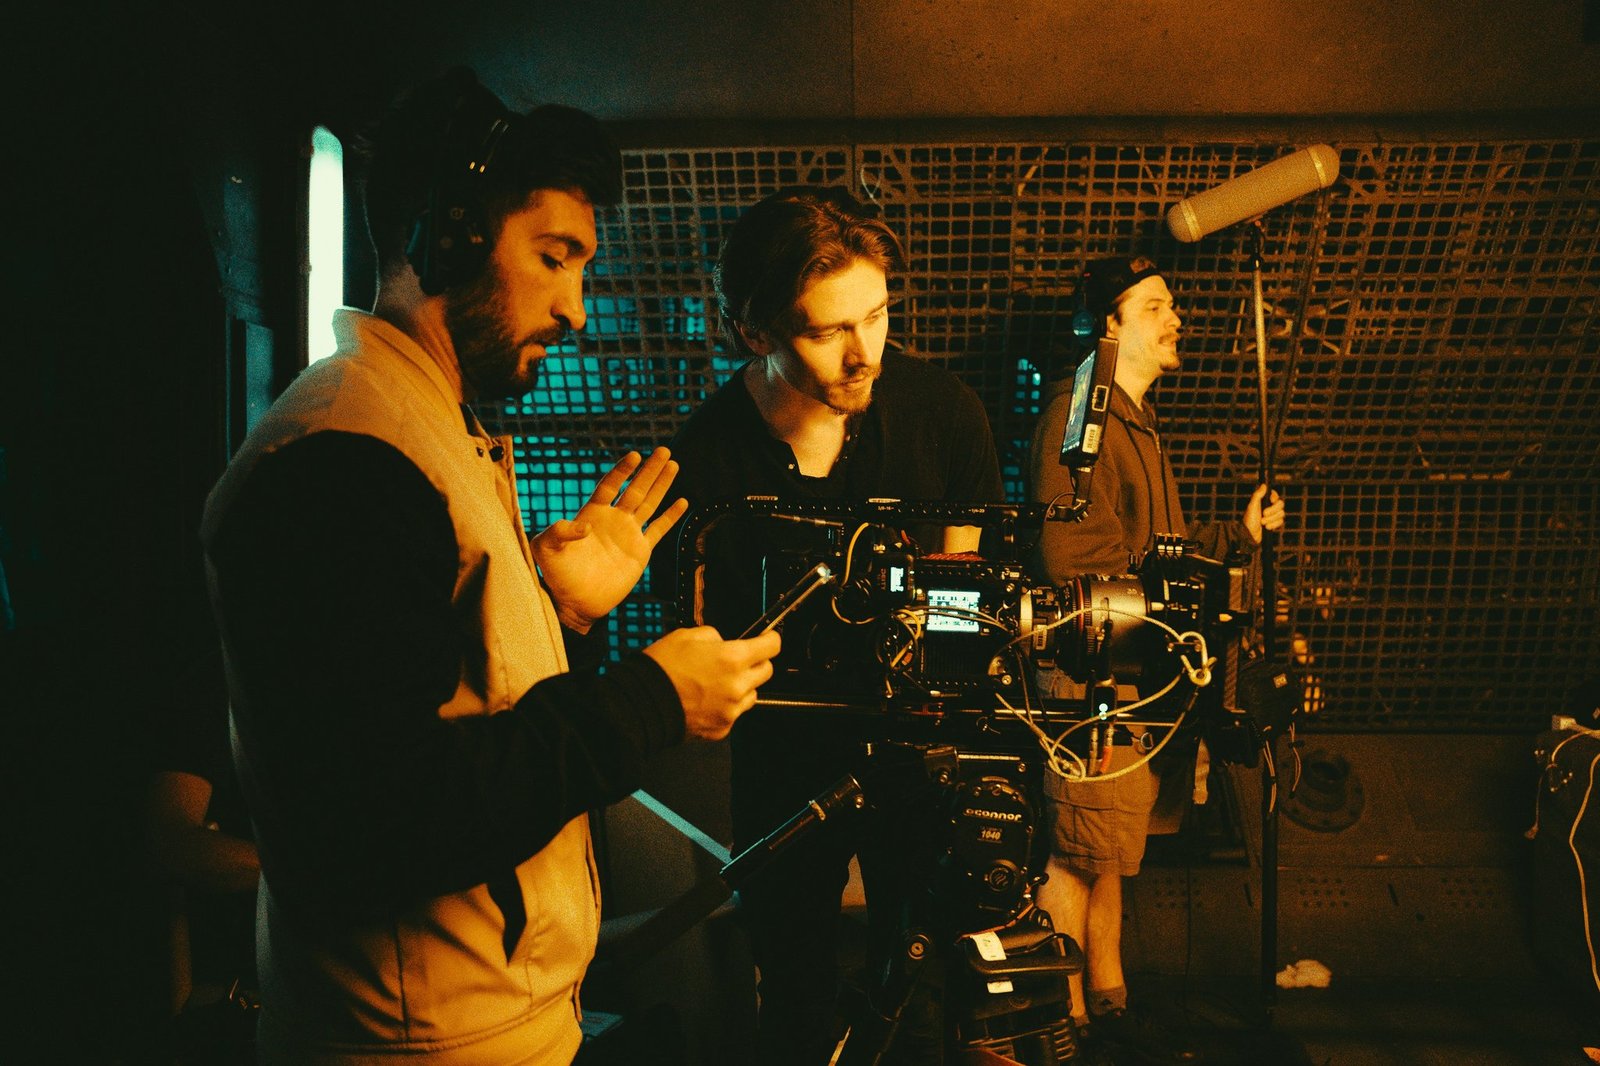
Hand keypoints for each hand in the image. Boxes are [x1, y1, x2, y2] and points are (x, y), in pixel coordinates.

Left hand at [531, 448, 688, 630]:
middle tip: (664, 451)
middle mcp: (613, 519)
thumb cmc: (557, 575)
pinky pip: (659, 530)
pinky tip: (683, 502)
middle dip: (649, 470)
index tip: (635, 456)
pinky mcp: (640, 551)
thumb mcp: (546, 549)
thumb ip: (557, 532)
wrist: (575, 603)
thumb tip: (585, 526)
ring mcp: (628, 534)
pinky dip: (671, 516)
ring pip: (650, 503)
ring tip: (674, 465)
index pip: (610, 485)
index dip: (622, 471)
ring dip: (662, 485)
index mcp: (592, 514)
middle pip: (635, 489)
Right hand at [643, 627, 779, 740]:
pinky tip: (706, 700)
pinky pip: (733, 714)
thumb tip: (724, 643)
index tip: (768, 639)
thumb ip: (714, 637)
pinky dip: (725, 706)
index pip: (772, 647)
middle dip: (755, 663)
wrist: (642, 703)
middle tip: (736, 661)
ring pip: (751, 694)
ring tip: (716, 683)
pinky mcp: (722, 728)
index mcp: (732, 658)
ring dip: (742, 687)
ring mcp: (731, 710)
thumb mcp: (687, 635)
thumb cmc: (661, 668)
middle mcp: (737, 686)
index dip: (770, 640)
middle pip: (766, 672)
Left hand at [1243, 484, 1285, 542]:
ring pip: (1281, 514)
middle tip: (1263, 514)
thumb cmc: (1249, 520)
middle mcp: (1270, 507)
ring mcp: (1273, 515)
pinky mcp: (1275, 523)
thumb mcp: (1252, 506)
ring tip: (1262, 522)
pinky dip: (1273, 525)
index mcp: (1263, 501)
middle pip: (1281, 504)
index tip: (1271, 501)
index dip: (1274, 498)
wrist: (1250, 535)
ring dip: (1271, 519)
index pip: (1275, 495)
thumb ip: (1257, 495)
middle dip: (1272, 511)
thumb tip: (1264, 485)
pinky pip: (1281, 521)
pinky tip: (1266, 527)